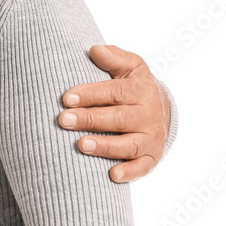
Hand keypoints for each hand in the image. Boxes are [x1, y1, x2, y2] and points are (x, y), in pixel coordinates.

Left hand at [59, 44, 170, 182]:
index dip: (90, 94)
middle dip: (90, 119)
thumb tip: (94, 49)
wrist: (161, 109)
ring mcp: (151, 138)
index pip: (114, 92)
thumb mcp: (129, 66)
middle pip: (118, 118)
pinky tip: (112, 175)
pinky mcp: (152, 157)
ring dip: (105, 146)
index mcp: (140, 90)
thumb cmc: (133, 85)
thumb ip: (113, 58)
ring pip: (129, 144)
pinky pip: (143, 167)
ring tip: (81, 145)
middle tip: (64, 120)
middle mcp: (148, 115)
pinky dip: (130, 172)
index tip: (66, 98)